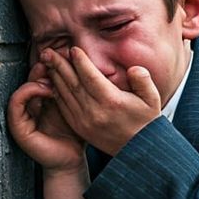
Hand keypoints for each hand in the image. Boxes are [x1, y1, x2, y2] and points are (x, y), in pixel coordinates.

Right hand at [7, 61, 85, 172]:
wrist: (71, 160)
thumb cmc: (77, 135)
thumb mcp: (79, 108)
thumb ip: (78, 91)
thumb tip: (89, 65)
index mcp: (43, 100)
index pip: (43, 76)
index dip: (52, 64)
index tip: (66, 55)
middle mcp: (30, 105)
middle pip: (32, 79)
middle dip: (44, 66)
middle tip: (55, 57)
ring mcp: (22, 115)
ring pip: (23, 86)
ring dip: (37, 78)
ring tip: (51, 75)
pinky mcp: (17, 125)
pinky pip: (16, 102)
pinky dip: (28, 91)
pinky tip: (45, 89)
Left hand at [42, 47, 161, 154]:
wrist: (138, 150)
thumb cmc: (146, 121)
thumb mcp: (152, 99)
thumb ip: (143, 80)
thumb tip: (134, 69)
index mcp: (112, 101)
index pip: (90, 76)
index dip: (80, 61)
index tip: (73, 48)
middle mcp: (94, 111)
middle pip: (72, 83)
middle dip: (59, 64)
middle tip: (48, 51)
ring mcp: (84, 120)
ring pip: (65, 93)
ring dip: (54, 76)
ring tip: (46, 62)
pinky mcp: (79, 127)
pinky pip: (63, 106)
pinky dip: (56, 92)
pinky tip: (52, 81)